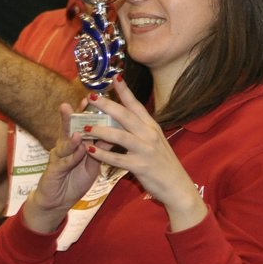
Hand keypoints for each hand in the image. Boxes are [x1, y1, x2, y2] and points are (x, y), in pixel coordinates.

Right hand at [22, 105, 103, 232]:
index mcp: (74, 144)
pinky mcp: (54, 170)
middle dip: (72, 116)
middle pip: (68, 128)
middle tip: (78, 103)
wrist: (57, 201)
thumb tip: (114, 132)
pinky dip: (72, 155)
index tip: (94, 98)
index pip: (80, 125)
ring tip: (77, 123)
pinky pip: (64, 161)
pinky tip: (77, 148)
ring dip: (71, 133)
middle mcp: (64, 147)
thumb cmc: (74, 180)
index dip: (86, 112)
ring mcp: (58, 157)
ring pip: (64, 143)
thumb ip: (100, 148)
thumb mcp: (91, 163)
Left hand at [79, 80, 204, 229]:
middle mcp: (149, 135)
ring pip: (120, 136)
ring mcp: (146, 150)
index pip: (136, 105)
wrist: (177, 186)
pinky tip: (91, 150)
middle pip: (125, 115)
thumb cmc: (163, 163)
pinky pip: (118, 159)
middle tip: (91, 96)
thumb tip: (125, 116)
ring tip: (85, 126)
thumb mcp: (155, 141)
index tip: (115, 76)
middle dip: (107, 104)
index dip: (125, 90)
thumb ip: (141, 129)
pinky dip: (103, 154)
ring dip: (101, 129)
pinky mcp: (141, 166)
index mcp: (152, 127)